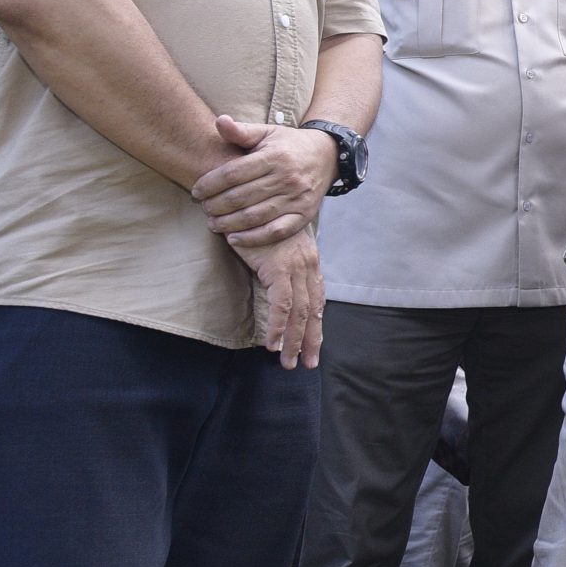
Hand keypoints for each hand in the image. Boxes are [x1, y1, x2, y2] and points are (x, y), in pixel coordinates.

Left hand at [192, 116, 337, 244]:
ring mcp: (297, 198)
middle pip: (240, 197)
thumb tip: (219, 121)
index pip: (233, 173)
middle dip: (215, 206)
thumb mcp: (267, 133)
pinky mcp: (305, 215)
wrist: (327, 156)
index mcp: (275, 156)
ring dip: (228, 223)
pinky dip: (252, 238)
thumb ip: (241, 131)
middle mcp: (287, 178)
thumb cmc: (288, 145)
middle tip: (203, 209)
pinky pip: (275, 231)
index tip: (196, 191)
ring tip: (213, 224)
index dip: (209, 184)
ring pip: (254, 216)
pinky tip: (234, 239)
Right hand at [235, 229, 324, 368]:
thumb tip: (280, 291)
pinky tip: (274, 344)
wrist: (247, 202)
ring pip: (300, 312)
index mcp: (309, 261)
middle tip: (307, 364)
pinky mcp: (278, 267)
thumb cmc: (256, 224)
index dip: (316, 325)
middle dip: (311, 339)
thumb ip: (282, 268)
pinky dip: (279, 326)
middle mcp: (308, 264)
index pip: (318, 299)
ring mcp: (295, 266)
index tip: (314, 346)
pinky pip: (282, 304)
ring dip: (294, 340)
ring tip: (289, 363)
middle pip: (314, 310)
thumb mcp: (276, 247)